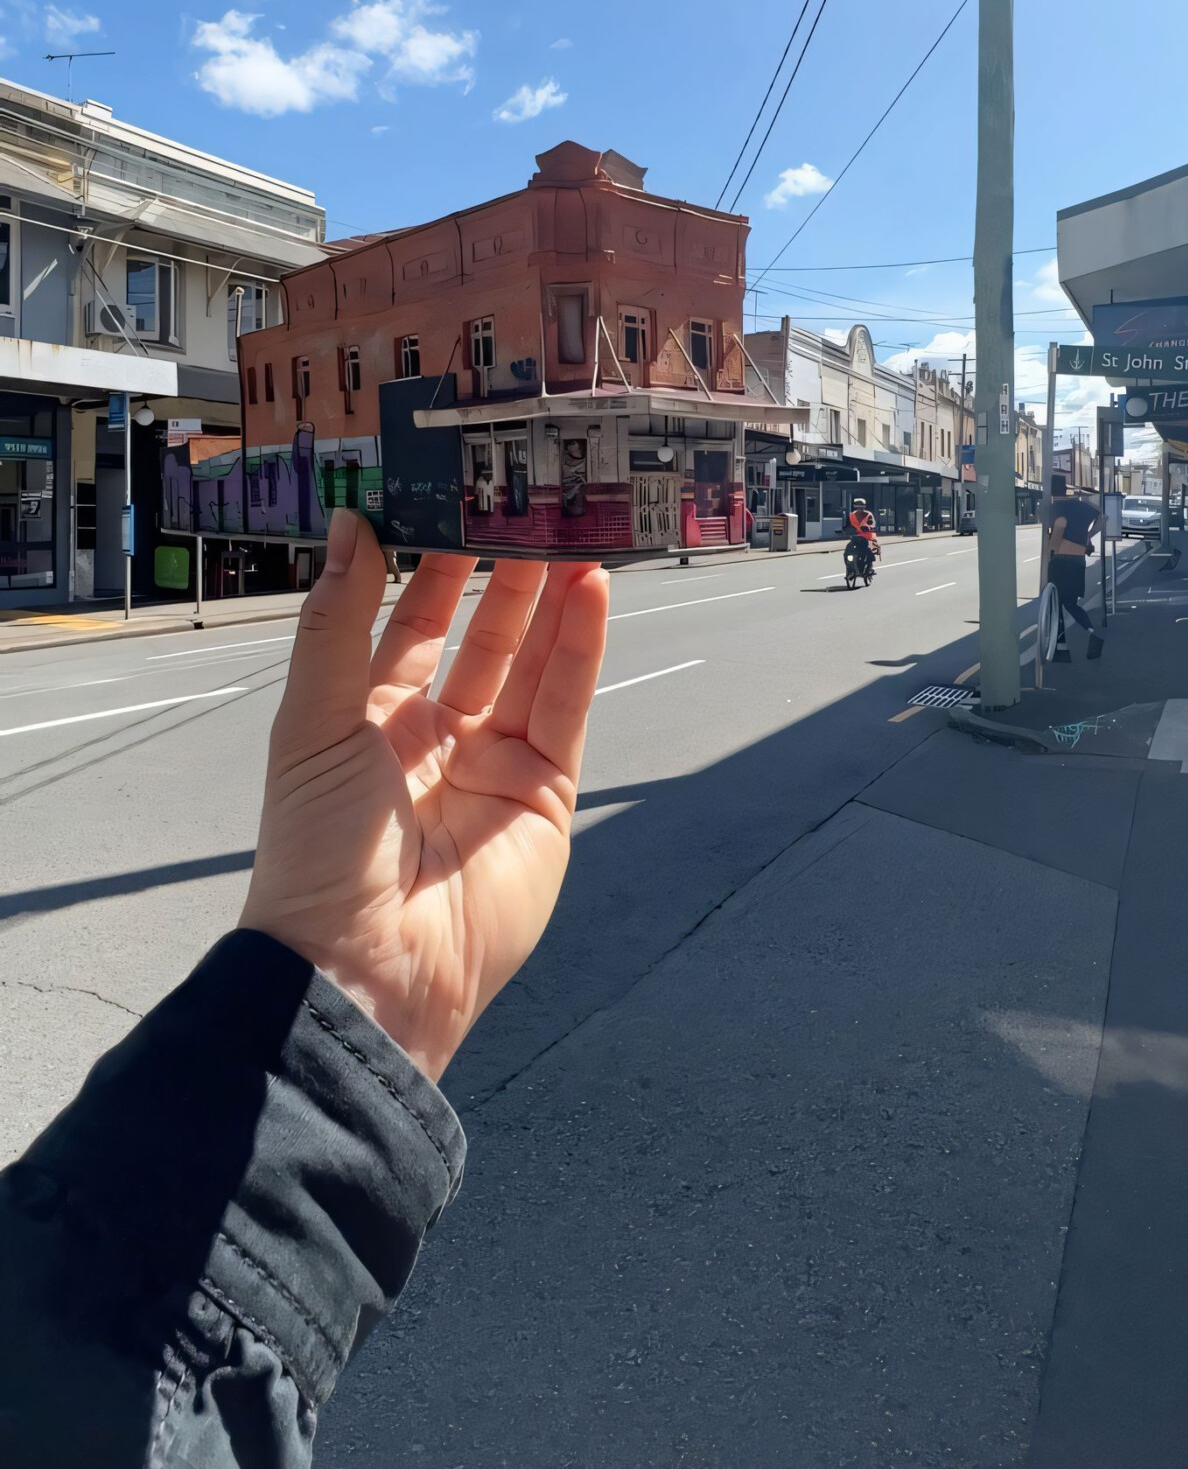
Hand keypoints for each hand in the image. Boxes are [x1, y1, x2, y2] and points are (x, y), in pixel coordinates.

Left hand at [239, 512, 608, 1082]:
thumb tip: (351, 525)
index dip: (433, 565)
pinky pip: (565, 707)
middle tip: (530, 508)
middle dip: (505, 574)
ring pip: (530, 663)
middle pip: (481, 638)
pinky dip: (580, 647)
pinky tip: (591, 590)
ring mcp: (495, 765)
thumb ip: (337, 621)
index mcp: (370, 720)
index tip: (455, 501)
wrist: (369, 966)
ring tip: (571, 530)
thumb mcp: (315, 721)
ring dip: (551, 599)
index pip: (411, 624)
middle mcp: (436, 737)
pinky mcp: (544, 795)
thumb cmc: (321, 849)